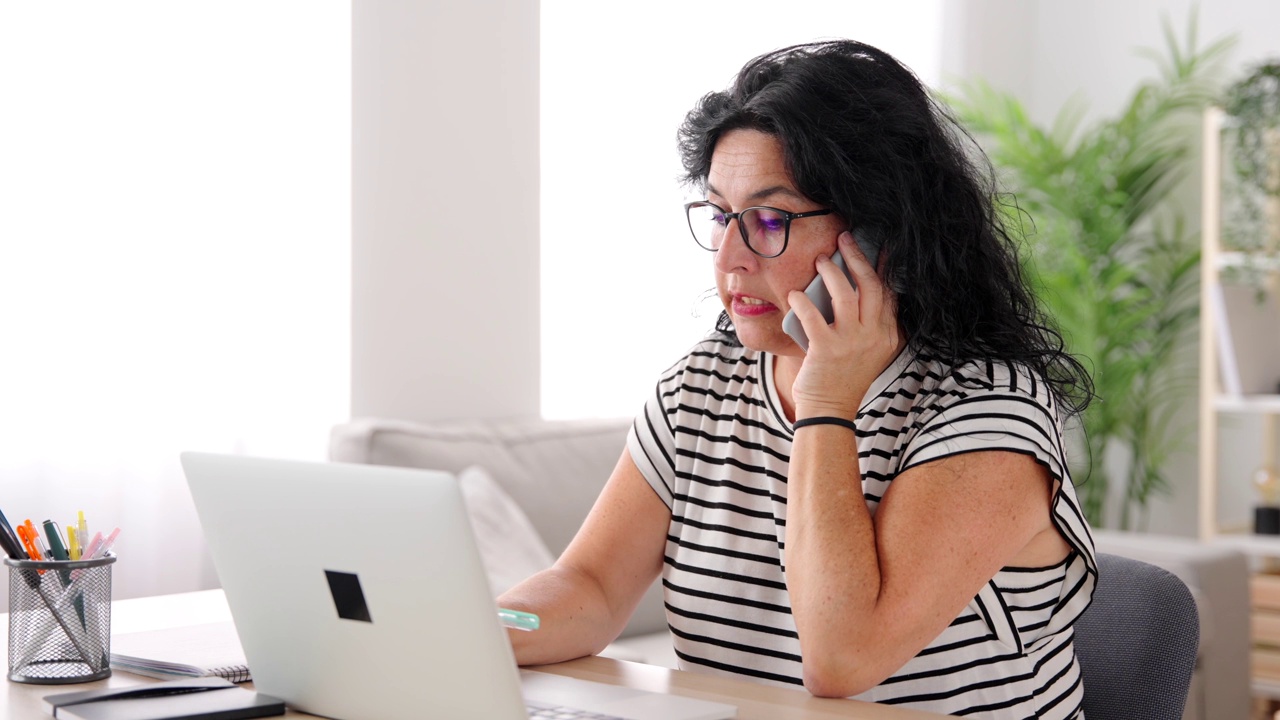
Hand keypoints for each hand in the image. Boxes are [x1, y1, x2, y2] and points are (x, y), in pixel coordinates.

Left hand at [786, 231, 901, 418]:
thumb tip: (853, 287)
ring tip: (821, 260)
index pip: (888, 292)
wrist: (828, 411)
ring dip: (831, 272)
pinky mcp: (826, 350)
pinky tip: (794, 293)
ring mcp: (851, 343)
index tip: (876, 244)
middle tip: (844, 238)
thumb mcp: (867, 350)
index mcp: (887, 336)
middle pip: (871, 285)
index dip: (882, 264)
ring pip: (846, 294)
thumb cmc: (843, 378)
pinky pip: (813, 315)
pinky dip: (802, 301)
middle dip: (857, 256)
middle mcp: (873, 336)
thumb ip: (868, 324)